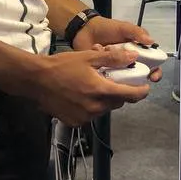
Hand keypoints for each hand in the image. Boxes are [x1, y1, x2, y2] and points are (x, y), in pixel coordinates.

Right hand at [27, 47, 149, 125]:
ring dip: (105, 100)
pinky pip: (91, 115)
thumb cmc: (62, 66)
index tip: (145, 87)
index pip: (130, 95)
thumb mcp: (88, 57)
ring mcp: (85, 117)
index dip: (141, 91)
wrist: (35, 80)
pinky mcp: (75, 122)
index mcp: (100, 90)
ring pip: (104, 109)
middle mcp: (95, 107)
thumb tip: (133, 56)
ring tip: (94, 87)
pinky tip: (82, 97)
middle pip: (117, 103)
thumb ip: (113, 58)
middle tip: (113, 81)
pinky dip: (92, 107)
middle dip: (119, 93)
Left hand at [73, 17, 162, 81]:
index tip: (153, 77)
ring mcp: (117, 70)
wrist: (85, 30)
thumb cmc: (107, 28)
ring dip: (118, 72)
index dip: (155, 72)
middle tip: (133, 80)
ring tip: (109, 59)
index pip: (152, 65)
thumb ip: (136, 32)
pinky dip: (105, 72)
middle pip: (139, 76)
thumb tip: (151, 41)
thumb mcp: (123, 28)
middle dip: (138, 80)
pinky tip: (99, 60)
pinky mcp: (104, 74)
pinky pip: (108, 79)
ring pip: (124, 80)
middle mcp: (129, 63)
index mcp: (138, 52)